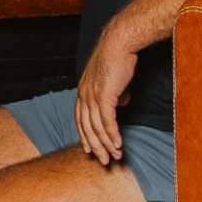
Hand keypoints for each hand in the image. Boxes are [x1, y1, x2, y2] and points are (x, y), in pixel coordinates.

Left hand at [74, 24, 140, 167]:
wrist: (120, 41)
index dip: (85, 136)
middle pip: (87, 128)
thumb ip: (115, 93)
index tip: (90, 149)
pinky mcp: (104, 96)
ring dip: (107, 144)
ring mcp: (92, 96)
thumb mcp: (113, 78)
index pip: (80, 119)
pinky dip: (112, 134)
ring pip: (97, 127)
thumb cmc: (118, 56)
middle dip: (96, 146)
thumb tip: (122, 104)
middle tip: (104, 160)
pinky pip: (107, 121)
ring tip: (115, 156)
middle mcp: (84, 95)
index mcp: (83, 91)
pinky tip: (118, 144)